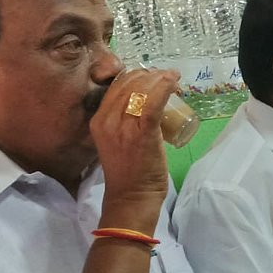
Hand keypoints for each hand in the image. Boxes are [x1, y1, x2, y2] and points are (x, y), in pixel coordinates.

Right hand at [92, 67, 178, 232]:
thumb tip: (141, 107)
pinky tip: (174, 80)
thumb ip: (122, 124)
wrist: (131, 197)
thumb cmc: (129, 172)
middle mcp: (108, 119)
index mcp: (99, 120)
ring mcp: (123, 126)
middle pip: (129, 83)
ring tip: (172, 80)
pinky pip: (154, 102)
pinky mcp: (142, 133)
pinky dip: (165, 87)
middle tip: (166, 79)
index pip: (117, 86)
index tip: (153, 78)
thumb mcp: (116, 141)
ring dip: (160, 79)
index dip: (137, 76)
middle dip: (150, 75)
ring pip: (142, 90)